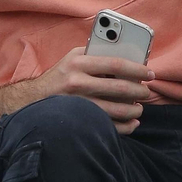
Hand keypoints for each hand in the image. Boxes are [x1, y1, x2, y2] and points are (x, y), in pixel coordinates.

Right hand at [32, 47, 153, 132]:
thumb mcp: (73, 57)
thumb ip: (96, 54)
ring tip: (139, 107)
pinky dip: (125, 127)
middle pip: (119, 88)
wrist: (33, 99)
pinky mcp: (79, 121)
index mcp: (79, 63)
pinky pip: (109, 127)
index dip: (137, 69)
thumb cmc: (60, 75)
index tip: (149, 73)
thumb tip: (127, 57)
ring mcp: (79, 104)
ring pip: (117, 110)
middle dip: (139, 91)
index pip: (115, 64)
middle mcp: (78, 83)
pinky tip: (132, 122)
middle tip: (146, 92)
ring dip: (134, 110)